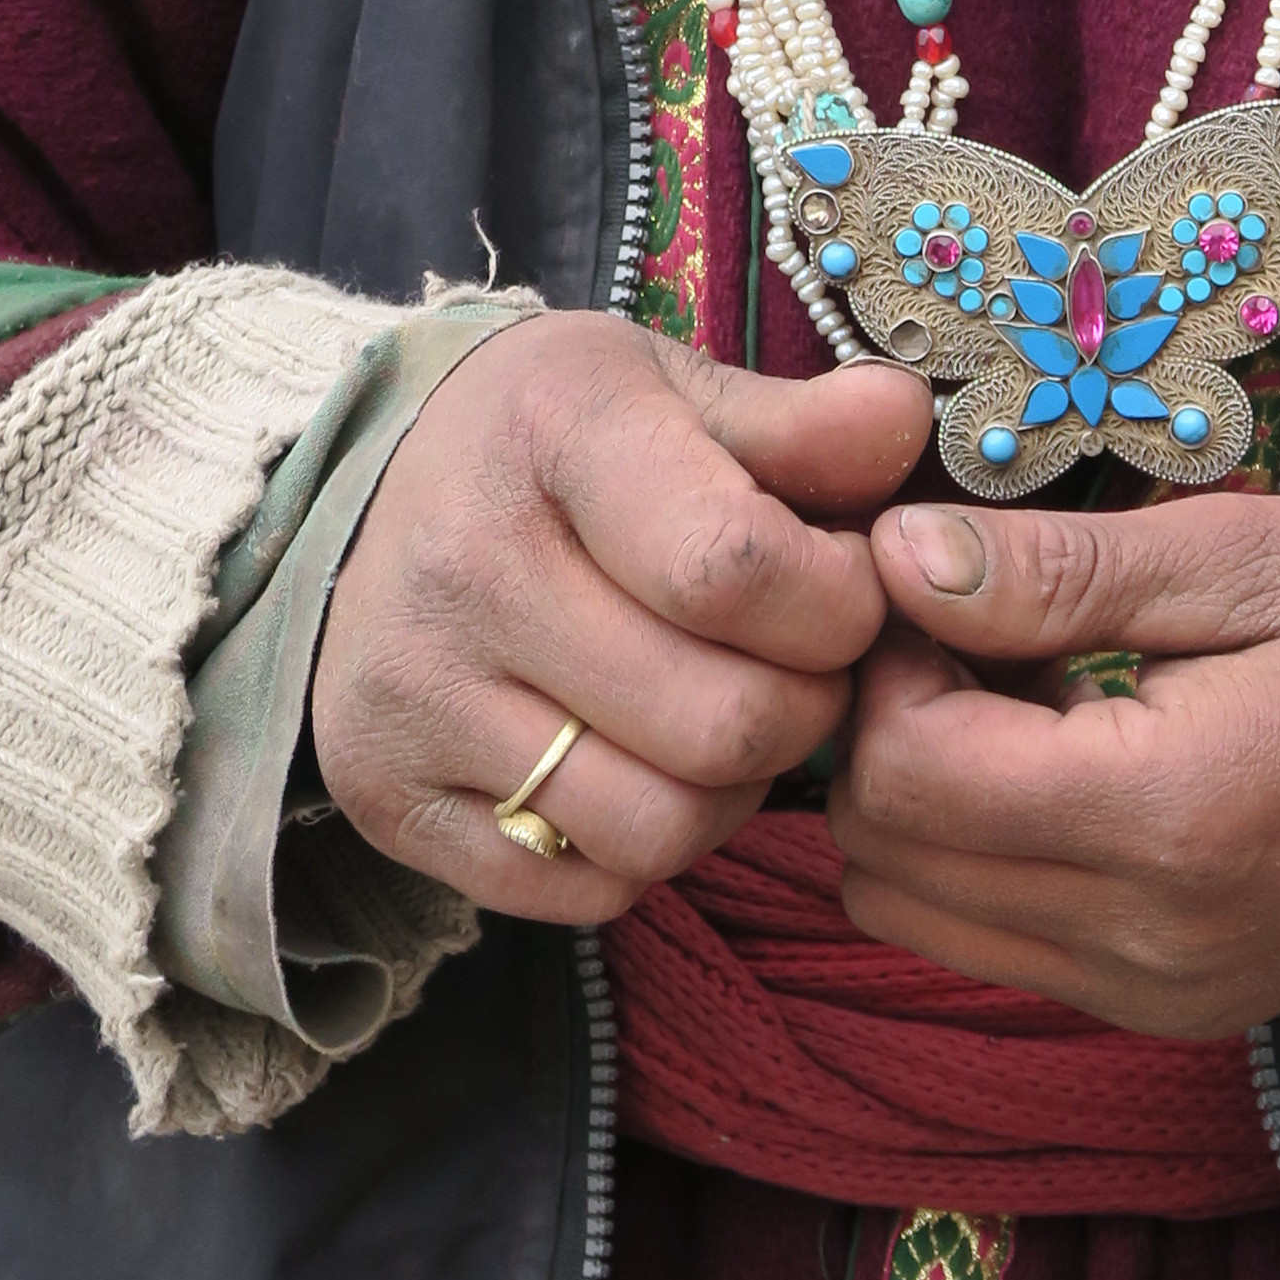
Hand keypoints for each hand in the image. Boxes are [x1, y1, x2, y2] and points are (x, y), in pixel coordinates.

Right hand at [311, 314, 930, 922]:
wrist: (371, 496)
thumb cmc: (562, 444)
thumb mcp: (679, 389)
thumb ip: (807, 426)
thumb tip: (909, 429)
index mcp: (555, 433)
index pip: (732, 569)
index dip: (838, 603)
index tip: (849, 586)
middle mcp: (463, 567)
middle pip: (720, 723)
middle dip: (806, 706)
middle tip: (801, 665)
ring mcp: (412, 696)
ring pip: (660, 828)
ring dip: (734, 792)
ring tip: (727, 717)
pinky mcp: (389, 798)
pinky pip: (583, 890)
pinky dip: (646, 849)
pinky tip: (642, 764)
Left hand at [832, 490, 1279, 1035]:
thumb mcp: (1244, 553)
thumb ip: (1056, 571)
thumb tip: (893, 560)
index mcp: (1168, 821)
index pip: (904, 778)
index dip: (886, 667)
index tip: (950, 581)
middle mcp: (1147, 946)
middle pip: (888, 863)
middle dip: (888, 731)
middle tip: (975, 624)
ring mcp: (1160, 999)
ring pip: (919, 917)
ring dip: (929, 795)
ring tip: (1024, 687)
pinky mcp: (1174, 1012)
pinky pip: (998, 944)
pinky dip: (988, 849)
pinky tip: (1071, 753)